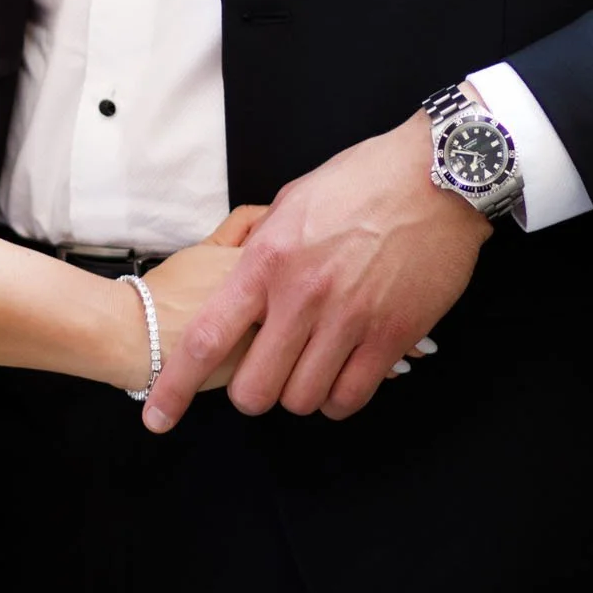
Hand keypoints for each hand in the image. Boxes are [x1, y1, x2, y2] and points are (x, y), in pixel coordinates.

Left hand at [142, 112, 489, 431]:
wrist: (435, 176)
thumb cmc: (363, 179)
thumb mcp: (293, 202)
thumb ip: (262, 246)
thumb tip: (243, 275)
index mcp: (267, 260)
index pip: (209, 338)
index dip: (176, 385)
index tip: (157, 416)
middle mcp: (302, 296)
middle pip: (256, 388)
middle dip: (251, 394)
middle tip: (261, 379)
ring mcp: (350, 319)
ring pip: (304, 399)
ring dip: (299, 395)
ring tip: (307, 370)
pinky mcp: (393, 335)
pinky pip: (352, 395)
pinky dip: (340, 399)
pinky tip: (341, 377)